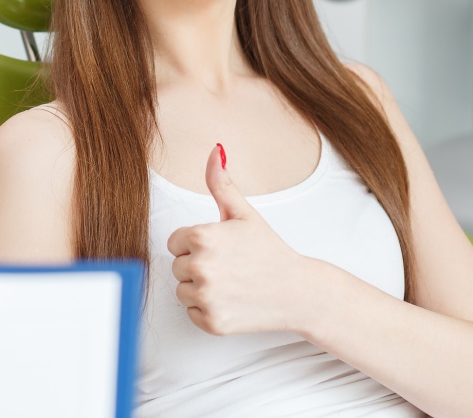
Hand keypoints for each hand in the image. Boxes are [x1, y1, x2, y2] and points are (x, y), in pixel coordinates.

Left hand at [166, 144, 312, 335]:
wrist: (297, 291)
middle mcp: (200, 267)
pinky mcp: (212, 322)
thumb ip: (220, 182)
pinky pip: (192, 313)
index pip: (174, 241)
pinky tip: (230, 300)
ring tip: (229, 282)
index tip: (219, 247)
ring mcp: (206, 297)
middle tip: (228, 265)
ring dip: (200, 288)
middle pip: (177, 266)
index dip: (195, 243)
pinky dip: (207, 310)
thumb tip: (215, 150)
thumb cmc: (268, 249)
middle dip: (197, 264)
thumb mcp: (243, 212)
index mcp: (202, 237)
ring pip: (182, 290)